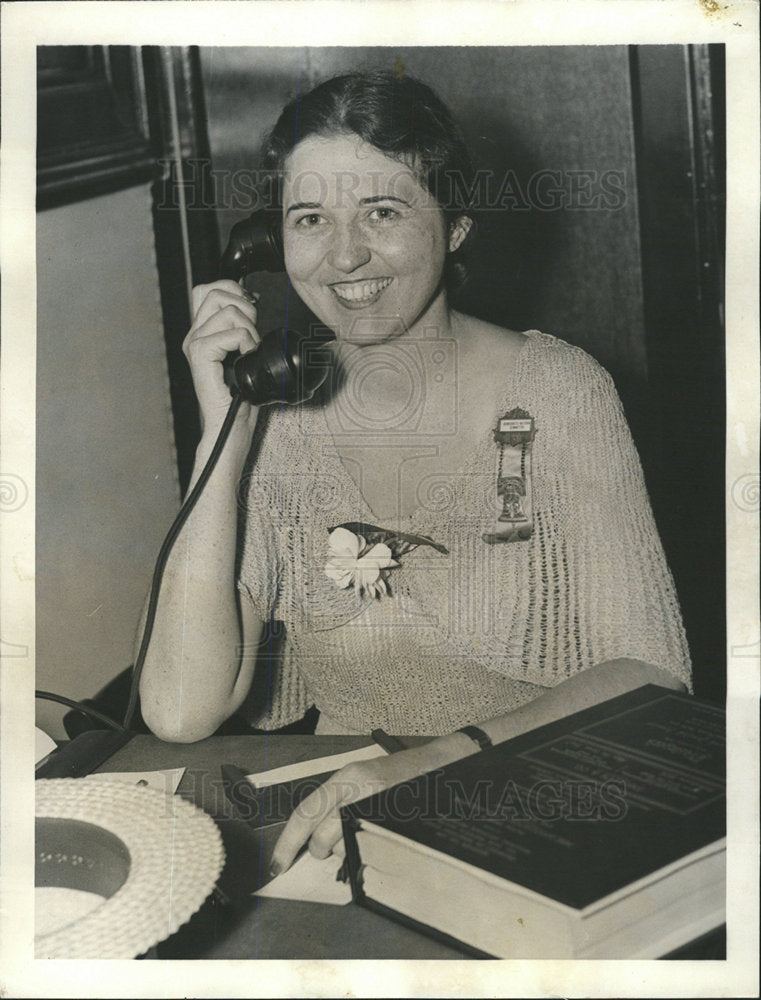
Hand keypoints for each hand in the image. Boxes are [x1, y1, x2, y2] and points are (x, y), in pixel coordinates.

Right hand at [183, 280, 260, 432]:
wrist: (231, 427)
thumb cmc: (241, 397)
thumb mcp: (245, 353)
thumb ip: (242, 327)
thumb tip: (253, 302)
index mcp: (202, 332)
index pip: (209, 289)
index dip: (233, 290)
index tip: (251, 309)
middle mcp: (194, 335)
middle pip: (216, 292)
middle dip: (244, 306)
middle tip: (252, 333)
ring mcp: (194, 345)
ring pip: (228, 312)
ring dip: (249, 330)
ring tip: (249, 351)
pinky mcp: (200, 356)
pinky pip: (231, 334)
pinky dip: (247, 343)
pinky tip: (247, 358)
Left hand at [268, 746, 436, 875]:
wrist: (442, 766)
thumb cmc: (401, 775)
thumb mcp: (364, 779)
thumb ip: (338, 801)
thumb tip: (312, 834)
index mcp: (348, 777)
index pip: (306, 812)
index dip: (288, 842)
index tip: (277, 864)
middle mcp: (360, 789)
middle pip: (323, 837)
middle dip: (322, 850)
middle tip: (332, 846)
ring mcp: (378, 807)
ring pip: (345, 848)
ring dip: (349, 851)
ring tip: (367, 831)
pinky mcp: (394, 823)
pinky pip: (368, 852)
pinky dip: (367, 854)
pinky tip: (378, 840)